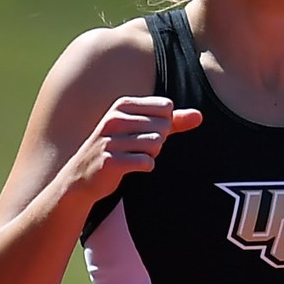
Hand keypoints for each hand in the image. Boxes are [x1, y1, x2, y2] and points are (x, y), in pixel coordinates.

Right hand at [64, 96, 202, 200]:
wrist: (82, 177)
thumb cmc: (119, 149)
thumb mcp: (143, 130)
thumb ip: (173, 122)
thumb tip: (200, 116)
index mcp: (122, 105)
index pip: (166, 108)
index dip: (164, 124)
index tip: (146, 133)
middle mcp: (114, 119)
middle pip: (163, 126)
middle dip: (158, 142)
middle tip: (137, 148)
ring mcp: (110, 140)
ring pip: (156, 144)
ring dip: (151, 155)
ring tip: (133, 157)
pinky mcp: (110, 161)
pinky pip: (147, 162)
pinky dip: (145, 167)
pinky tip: (132, 167)